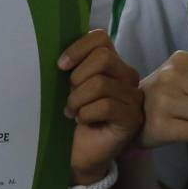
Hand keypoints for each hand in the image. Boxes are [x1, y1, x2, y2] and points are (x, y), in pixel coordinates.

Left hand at [60, 30, 143, 183]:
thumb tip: (53, 47)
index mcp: (112, 64)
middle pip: (103, 58)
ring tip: (73, 111)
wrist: (76, 151)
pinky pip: (106, 106)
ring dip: (77, 100)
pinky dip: (86, 114)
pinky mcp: (132, 119)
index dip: (77, 48)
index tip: (60, 66)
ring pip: (101, 84)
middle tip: (70, 96)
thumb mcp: (66, 85)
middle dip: (77, 78)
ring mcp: (133, 98)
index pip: (100, 37)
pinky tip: (83, 120)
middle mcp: (127, 78)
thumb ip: (69, 65)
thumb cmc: (70, 114)